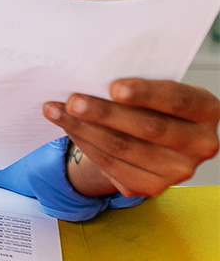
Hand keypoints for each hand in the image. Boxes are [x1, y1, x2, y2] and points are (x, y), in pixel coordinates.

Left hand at [43, 79, 219, 197]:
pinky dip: (84, 142)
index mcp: (206, 110)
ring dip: (83, 128)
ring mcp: (177, 170)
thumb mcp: (154, 89)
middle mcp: (200, 144)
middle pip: (148, 128)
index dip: (146, 94)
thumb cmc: (150, 103)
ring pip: (123, 148)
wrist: (149, 137)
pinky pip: (111, 164)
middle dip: (105, 113)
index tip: (114, 87)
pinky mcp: (151, 186)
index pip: (178, 100)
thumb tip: (92, 75)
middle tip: (73, 100)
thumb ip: (136, 84)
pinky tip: (66, 127)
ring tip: (55, 110)